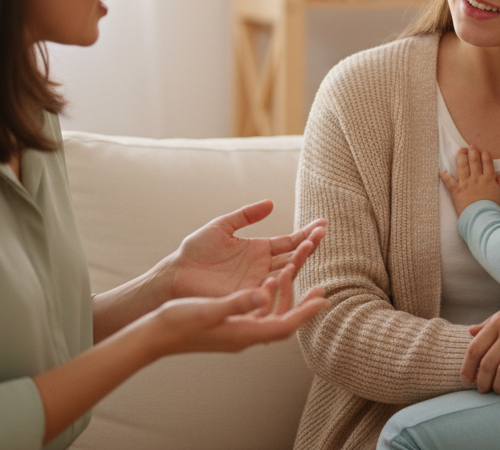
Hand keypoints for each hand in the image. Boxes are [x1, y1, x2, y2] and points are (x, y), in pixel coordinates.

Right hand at [145, 261, 327, 356]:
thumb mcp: (209, 309)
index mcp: (243, 333)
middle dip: (303, 305)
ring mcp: (236, 333)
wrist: (155, 335)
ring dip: (284, 297)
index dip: (306, 313)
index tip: (324, 300)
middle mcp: (244, 336)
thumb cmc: (178, 322)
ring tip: (291, 274)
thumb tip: (263, 295)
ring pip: (271, 317)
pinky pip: (257, 314)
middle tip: (321, 288)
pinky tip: (265, 281)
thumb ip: (237, 302)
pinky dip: (267, 298)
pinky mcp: (228, 327)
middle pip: (283, 322)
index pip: (284, 326)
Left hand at [163, 200, 326, 301]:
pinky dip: (281, 280)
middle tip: (323, 232)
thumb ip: (246, 215)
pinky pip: (270, 290)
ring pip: (285, 271)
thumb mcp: (222, 226)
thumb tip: (271, 203)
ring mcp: (256, 282)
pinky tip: (291, 267)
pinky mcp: (247, 296)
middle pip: (292, 256)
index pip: (288, 241)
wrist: (176, 274)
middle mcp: (261, 267)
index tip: (322, 223)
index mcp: (258, 250)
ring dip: (300, 259)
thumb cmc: (195, 251)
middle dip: (308, 244)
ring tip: (311, 244)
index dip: (305, 233)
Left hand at [440, 145, 499, 215]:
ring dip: (461, 156)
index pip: (487, 162)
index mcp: (489, 179)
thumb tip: (498, 176)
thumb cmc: (495, 209)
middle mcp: (476, 178)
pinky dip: (444, 176)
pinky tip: (441, 170)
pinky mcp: (456, 191)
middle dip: (472, 151)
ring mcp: (465, 184)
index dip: (485, 155)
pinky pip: (448, 182)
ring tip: (461, 151)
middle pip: (474, 161)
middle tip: (471, 146)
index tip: (483, 151)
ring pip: (462, 166)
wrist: (483, 219)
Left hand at [462, 267, 499, 393]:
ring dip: (499, 386)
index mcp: (499, 320)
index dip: (467, 368)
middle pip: (488, 364)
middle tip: (483, 391)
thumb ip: (491, 322)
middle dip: (482, 382)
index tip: (466, 380)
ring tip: (499, 391)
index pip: (475, 349)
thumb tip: (470, 332)